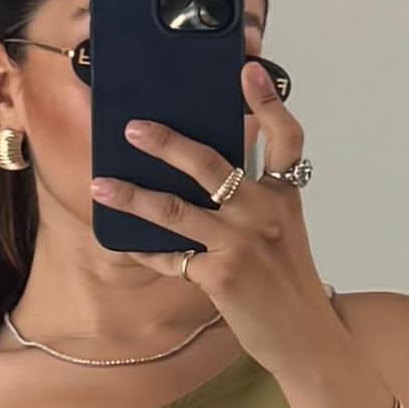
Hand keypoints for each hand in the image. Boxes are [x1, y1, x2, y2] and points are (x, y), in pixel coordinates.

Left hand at [92, 59, 323, 375]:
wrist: (307, 338)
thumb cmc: (288, 280)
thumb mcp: (282, 229)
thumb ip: (253, 196)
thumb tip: (203, 168)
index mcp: (283, 195)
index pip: (285, 138)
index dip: (268, 102)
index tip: (249, 69)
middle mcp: (264, 213)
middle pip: (213, 165)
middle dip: (169, 143)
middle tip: (133, 128)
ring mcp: (241, 244)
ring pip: (176, 211)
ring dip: (133, 196)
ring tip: (101, 184)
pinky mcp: (221, 276)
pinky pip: (171, 257)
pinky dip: (145, 249)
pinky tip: (121, 239)